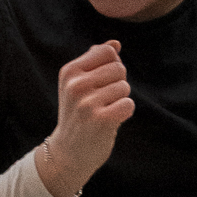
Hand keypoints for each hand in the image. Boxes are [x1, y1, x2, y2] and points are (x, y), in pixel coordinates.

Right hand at [36, 41, 134, 196]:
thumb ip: (95, 62)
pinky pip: (128, 104)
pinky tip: (110, 121)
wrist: (67, 153)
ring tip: (104, 112)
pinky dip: (124, 113)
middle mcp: (76, 85)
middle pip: (119, 68)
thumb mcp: (78, 85)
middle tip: (102, 102)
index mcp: (69, 71)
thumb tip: (115, 43)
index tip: (101, 83)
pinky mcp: (100, 119)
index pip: (107, 51)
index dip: (112, 66)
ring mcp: (87, 102)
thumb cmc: (77, 116)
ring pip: (124, 87)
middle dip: (117, 84)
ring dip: (120, 100)